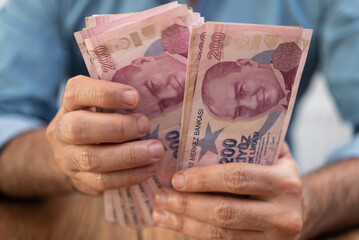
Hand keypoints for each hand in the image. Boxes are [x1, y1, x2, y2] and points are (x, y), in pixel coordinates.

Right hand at [46, 75, 163, 194]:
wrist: (76, 154)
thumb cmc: (101, 120)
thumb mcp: (105, 106)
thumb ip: (122, 101)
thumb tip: (158, 98)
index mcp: (70, 104)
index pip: (77, 92)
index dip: (105, 94)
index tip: (135, 97)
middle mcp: (62, 129)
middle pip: (79, 128)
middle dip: (118, 127)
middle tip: (146, 125)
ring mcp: (67, 157)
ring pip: (91, 158)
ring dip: (129, 155)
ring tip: (156, 151)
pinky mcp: (80, 180)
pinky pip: (102, 181)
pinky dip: (129, 175)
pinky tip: (149, 169)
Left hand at [153, 143, 302, 239]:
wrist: (299, 209)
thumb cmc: (275, 174)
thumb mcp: (272, 154)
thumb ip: (249, 142)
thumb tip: (203, 130)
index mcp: (285, 182)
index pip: (238, 178)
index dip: (204, 179)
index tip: (176, 178)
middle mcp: (284, 215)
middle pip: (226, 212)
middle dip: (187, 204)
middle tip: (161, 195)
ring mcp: (273, 239)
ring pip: (220, 234)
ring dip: (185, 223)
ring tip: (160, 212)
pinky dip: (194, 234)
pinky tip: (176, 224)